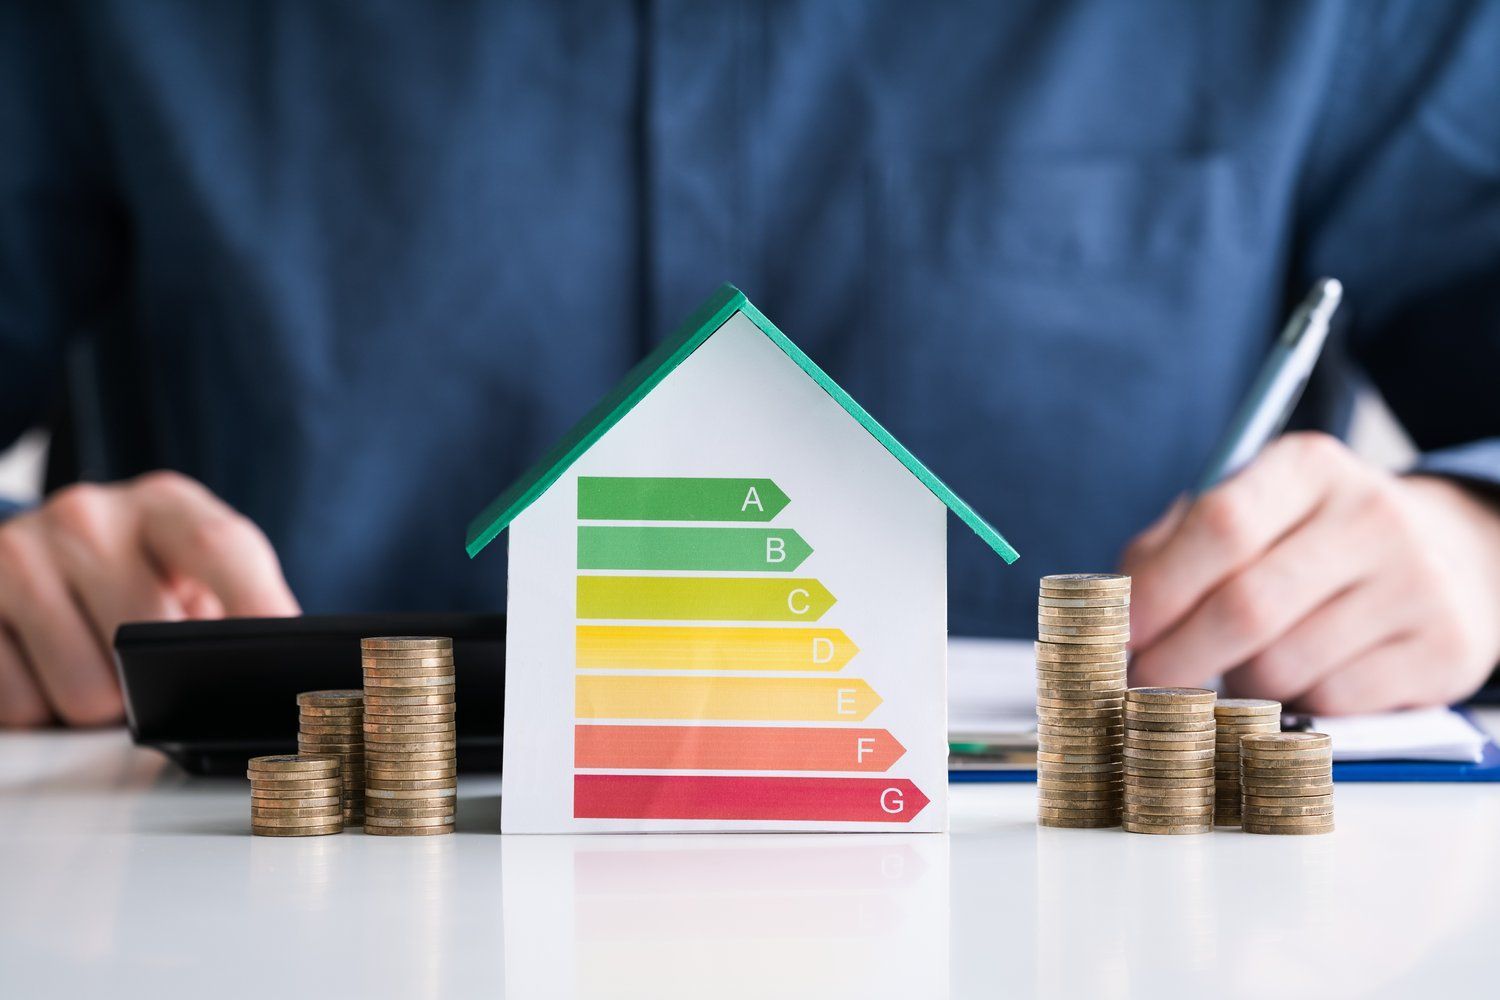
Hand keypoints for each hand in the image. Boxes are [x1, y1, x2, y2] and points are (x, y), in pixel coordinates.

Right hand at [0, 471, 298, 726]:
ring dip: (100, 704)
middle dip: (161, 680)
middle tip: (153, 666)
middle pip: (151, 641)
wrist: (34, 558)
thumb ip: (241, 606)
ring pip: (87, 693)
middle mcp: (88, 515)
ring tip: (98, 666)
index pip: (221, 547)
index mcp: (164, 504)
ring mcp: (20, 554)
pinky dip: (39, 708)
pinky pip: (21, 705)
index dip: (256, 605)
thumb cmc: (140, 576)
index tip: (279, 654)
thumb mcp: (193, 572)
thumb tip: (283, 666)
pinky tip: (43, 668)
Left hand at [1122, 433, 1499, 713]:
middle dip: (1176, 658)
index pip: (1220, 524)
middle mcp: (1370, 514)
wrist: (1445, 558)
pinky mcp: (1443, 649)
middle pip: (1246, 606)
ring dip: (1237, 684)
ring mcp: (1416, 583)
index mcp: (1307, 466)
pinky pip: (1332, 701)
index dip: (1158, 589)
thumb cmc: (1304, 541)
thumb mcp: (1247, 512)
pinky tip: (1300, 679)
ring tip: (1238, 668)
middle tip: (1143, 684)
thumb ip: (1170, 547)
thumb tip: (1115, 610)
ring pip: (1282, 666)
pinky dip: (1294, 704)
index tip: (1119, 633)